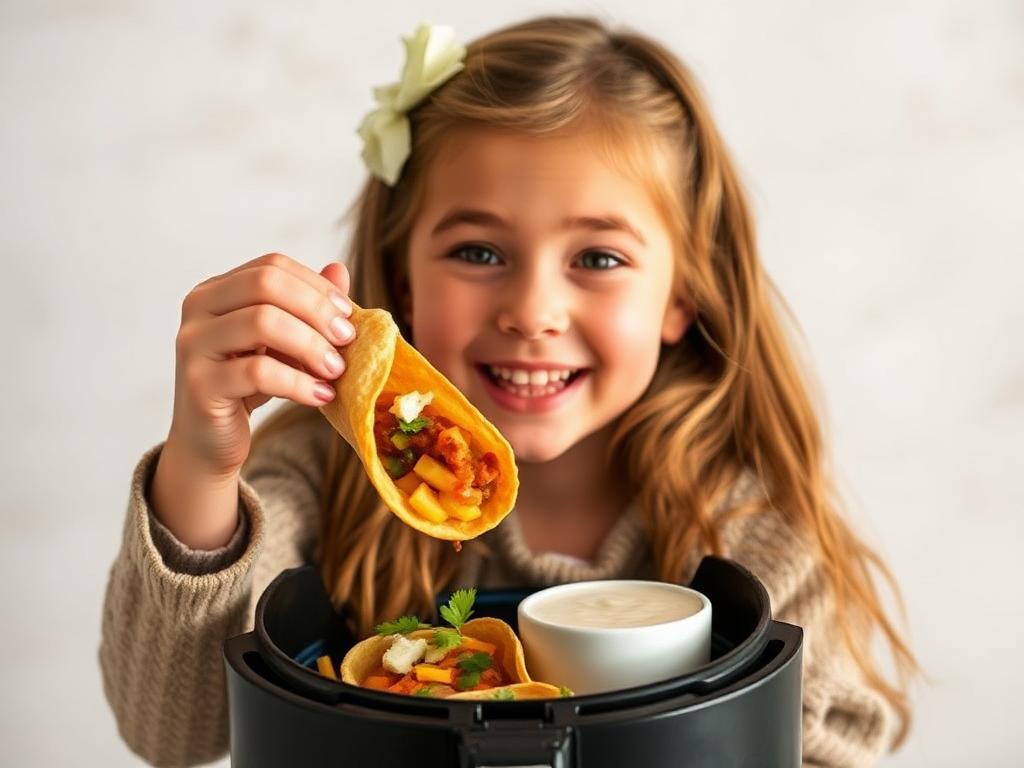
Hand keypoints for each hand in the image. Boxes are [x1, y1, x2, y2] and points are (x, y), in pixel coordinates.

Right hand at [168, 253, 355, 477]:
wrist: (210, 440)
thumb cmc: (248, 385)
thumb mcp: (282, 342)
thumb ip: (307, 306)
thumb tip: (339, 270)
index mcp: (216, 290)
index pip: (272, 266)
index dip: (316, 286)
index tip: (348, 315)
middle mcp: (198, 309)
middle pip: (266, 284)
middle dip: (316, 310)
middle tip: (347, 339)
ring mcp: (194, 344)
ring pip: (262, 321)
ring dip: (311, 345)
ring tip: (336, 370)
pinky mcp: (200, 384)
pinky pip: (258, 372)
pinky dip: (299, 383)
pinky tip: (321, 396)